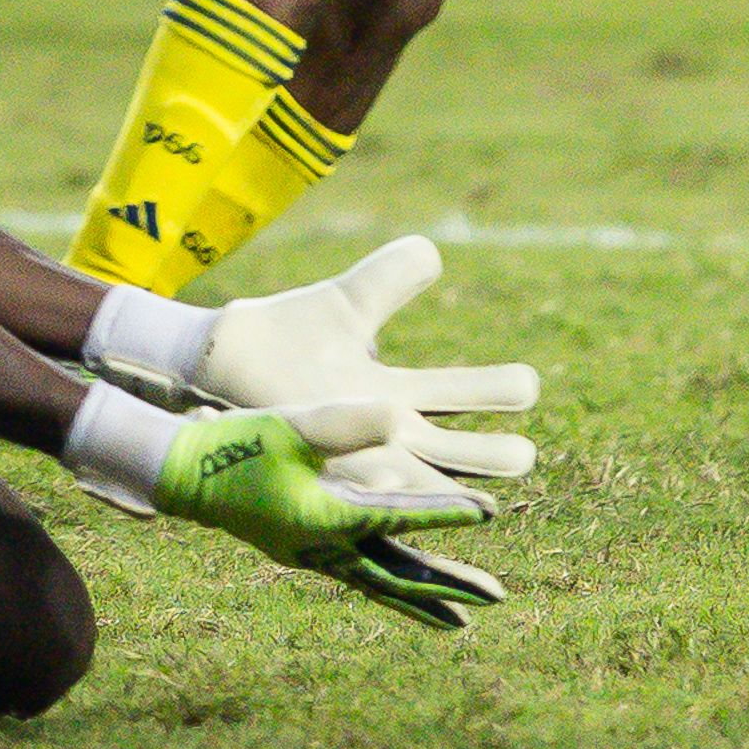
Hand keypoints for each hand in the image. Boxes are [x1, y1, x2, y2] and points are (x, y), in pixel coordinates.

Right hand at [154, 404, 508, 629]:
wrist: (184, 473)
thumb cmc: (235, 444)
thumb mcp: (290, 426)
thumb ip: (344, 422)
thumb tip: (397, 417)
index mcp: (325, 518)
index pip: (399, 519)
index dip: (446, 515)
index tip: (488, 513)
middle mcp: (324, 548)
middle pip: (399, 573)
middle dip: (448, 585)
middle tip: (498, 598)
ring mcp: (314, 555)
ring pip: (382, 582)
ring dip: (423, 597)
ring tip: (464, 619)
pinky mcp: (307, 550)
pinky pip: (362, 574)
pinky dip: (391, 585)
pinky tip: (409, 589)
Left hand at [186, 234, 544, 480]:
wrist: (218, 360)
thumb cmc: (284, 339)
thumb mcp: (347, 305)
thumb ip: (388, 277)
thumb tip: (434, 251)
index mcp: (397, 397)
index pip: (462, 395)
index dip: (498, 391)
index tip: (530, 383)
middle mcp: (384, 435)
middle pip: (456, 454)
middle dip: (493, 456)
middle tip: (524, 452)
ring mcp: (354, 458)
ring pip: (418, 484)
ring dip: (449, 486)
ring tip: (486, 495)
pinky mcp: (319, 470)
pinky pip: (363, 493)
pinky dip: (392, 496)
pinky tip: (409, 489)